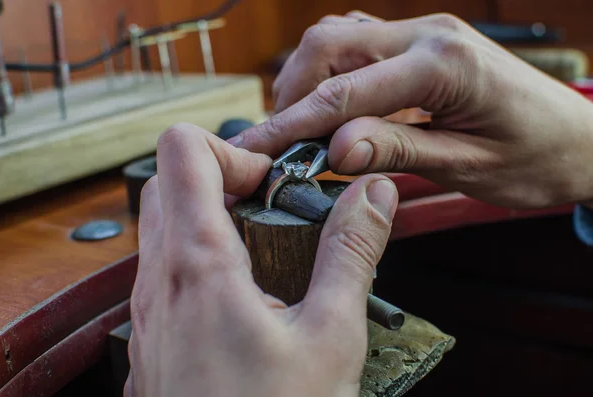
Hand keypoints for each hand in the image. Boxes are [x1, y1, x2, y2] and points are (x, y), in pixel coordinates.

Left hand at [125, 123, 397, 396]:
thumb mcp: (331, 335)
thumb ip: (351, 252)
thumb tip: (372, 196)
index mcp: (197, 265)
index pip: (182, 151)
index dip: (232, 150)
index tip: (271, 182)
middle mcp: (158, 282)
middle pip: (170, 183)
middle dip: (221, 179)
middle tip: (270, 209)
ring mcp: (148, 312)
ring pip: (162, 227)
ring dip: (211, 220)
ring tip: (264, 252)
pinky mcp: (153, 338)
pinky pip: (163, 272)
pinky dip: (199, 259)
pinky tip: (245, 296)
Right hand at [230, 11, 592, 208]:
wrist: (577, 139)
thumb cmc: (535, 158)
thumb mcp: (467, 165)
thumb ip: (397, 149)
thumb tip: (332, 150)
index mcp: (443, 63)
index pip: (345, 92)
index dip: (292, 124)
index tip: (255, 150)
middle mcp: (427, 33)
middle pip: (328, 45)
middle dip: (290, 95)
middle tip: (275, 145)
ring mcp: (422, 32)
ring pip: (336, 37)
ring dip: (305, 81)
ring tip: (295, 129)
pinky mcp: (419, 43)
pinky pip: (357, 43)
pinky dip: (328, 74)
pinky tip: (326, 107)